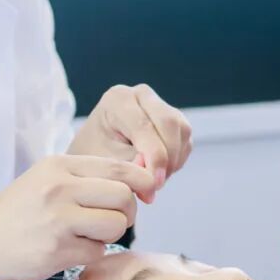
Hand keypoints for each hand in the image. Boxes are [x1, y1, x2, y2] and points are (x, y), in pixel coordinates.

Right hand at [0, 155, 155, 279]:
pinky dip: (92, 253)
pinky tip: (70, 249)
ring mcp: (58, 220)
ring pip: (117, 225)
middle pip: (124, 196)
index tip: (148, 192)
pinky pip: (99, 251)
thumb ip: (87, 178)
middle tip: (114, 219)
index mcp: (57, 166)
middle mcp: (58, 188)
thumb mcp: (45, 181)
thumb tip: (142, 177)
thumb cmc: (17, 215)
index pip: (118, 168)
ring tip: (88, 235)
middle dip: (128, 210)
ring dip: (111, 234)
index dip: (142, 180)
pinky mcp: (58, 250)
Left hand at [68, 84, 192, 189]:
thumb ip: (131, 168)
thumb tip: (154, 181)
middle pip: (169, 123)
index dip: (154, 157)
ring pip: (182, 131)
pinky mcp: (173, 119)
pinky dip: (177, 160)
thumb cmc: (95, 154)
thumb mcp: (105, 161)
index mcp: (118, 99)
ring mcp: (160, 104)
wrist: (94, 148)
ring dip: (174, 160)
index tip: (154, 183)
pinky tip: (159, 171)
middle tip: (156, 185)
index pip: (144, 126)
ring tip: (154, 180)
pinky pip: (185, 140)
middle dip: (168, 158)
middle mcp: (141, 95)